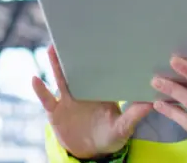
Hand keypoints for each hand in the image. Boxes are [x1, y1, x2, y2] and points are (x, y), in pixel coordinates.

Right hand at [32, 45, 152, 157]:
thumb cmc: (110, 137)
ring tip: (51, 48)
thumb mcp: (123, 127)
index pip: (98, 71)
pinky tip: (35, 79)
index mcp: (99, 91)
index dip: (97, 57)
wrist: (90, 152)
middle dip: (73, 54)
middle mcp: (82, 92)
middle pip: (76, 70)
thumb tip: (151, 102)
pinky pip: (46, 99)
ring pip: (60, 79)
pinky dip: (40, 89)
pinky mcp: (55, 111)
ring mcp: (66, 100)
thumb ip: (134, 115)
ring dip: (55, 64)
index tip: (99, 40)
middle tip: (70, 35)